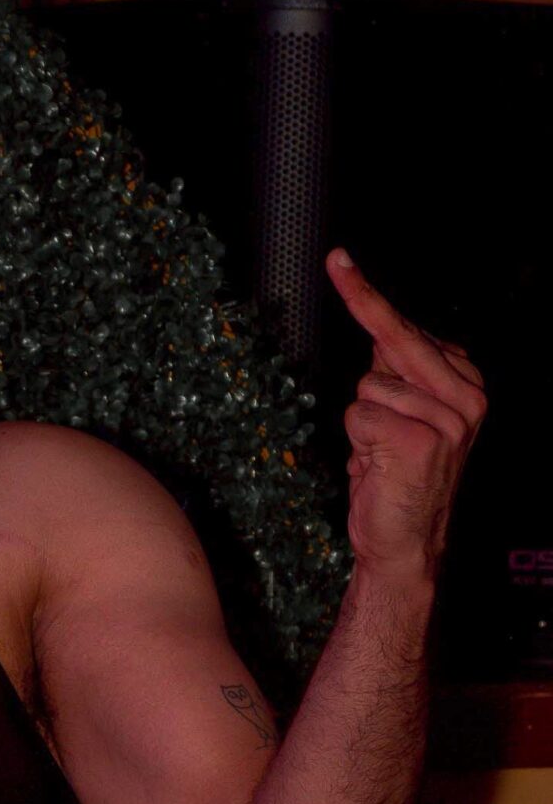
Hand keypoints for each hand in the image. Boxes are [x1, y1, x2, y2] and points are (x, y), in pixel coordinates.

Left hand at [325, 247, 485, 582]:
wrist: (402, 545)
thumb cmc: (393, 482)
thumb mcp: (398, 419)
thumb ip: (395, 379)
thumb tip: (380, 337)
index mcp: (464, 384)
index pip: (406, 330)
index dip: (368, 297)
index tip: (340, 259)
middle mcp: (466, 394)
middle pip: (394, 337)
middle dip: (362, 298)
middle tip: (337, 258)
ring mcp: (448, 416)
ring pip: (368, 387)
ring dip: (361, 424)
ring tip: (380, 456)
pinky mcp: (422, 437)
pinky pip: (361, 416)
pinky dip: (358, 442)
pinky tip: (377, 466)